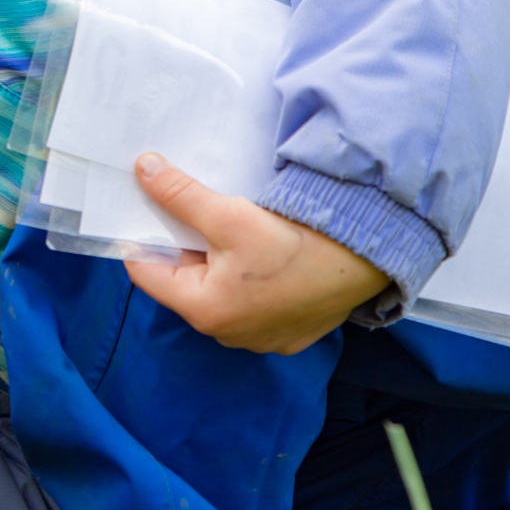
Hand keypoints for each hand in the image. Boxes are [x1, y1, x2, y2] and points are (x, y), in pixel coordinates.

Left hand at [123, 154, 389, 354]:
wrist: (366, 261)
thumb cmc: (294, 243)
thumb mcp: (228, 215)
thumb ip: (180, 195)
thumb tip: (143, 169)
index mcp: (203, 311)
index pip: (147, 274)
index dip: (144, 239)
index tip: (148, 213)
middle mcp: (226, 335)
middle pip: (185, 284)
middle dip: (187, 250)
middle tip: (198, 217)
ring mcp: (259, 340)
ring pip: (219, 295)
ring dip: (219, 267)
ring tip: (234, 236)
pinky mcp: (287, 335)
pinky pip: (252, 307)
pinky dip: (250, 284)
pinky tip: (265, 259)